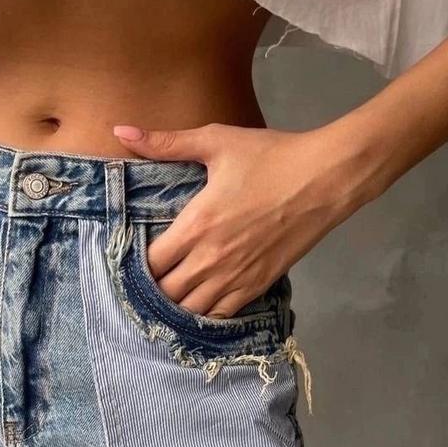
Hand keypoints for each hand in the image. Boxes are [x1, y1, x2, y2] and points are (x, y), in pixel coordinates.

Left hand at [112, 121, 367, 317]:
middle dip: (152, 287)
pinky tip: (198, 302)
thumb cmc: (271, 156)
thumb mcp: (216, 141)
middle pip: (165, 292)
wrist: (326, 178)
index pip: (150, 262)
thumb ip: (165, 142)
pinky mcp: (257, 285)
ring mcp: (236, 276)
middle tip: (150, 276)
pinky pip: (220, 314)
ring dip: (175, 304)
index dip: (136, 264)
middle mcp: (211, 258)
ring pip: (189, 310)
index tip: (134, 256)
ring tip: (170, 291)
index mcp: (196, 225)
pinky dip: (203, 313)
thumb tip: (120, 131)